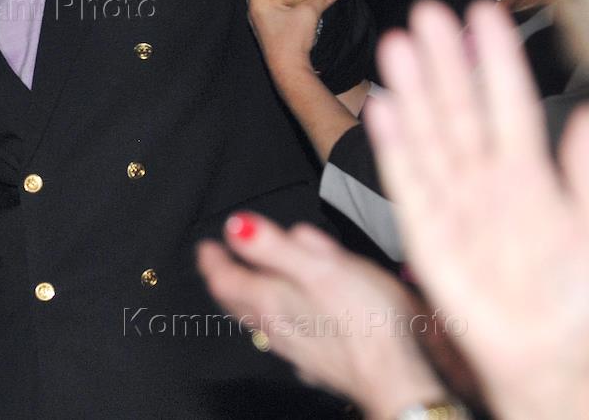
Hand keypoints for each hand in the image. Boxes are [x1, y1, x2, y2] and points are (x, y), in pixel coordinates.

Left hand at [197, 212, 448, 417]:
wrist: (402, 380)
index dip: (212, 260)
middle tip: (219, 265)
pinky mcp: (322, 364)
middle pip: (237, 303)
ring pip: (261, 322)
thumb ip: (274, 246)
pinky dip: (281, 320)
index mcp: (271, 302)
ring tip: (249, 286)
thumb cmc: (367, 322)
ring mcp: (298, 350)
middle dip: (225, 280)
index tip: (205, 247)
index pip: (224, 280)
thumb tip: (238, 227)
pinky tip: (295, 318)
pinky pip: (289, 337)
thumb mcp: (319, 267)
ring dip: (250, 301)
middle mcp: (277, 330)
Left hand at [246, 0, 342, 74]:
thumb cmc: (292, 39)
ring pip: (264, 1)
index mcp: (258, 3)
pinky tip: (287, 1)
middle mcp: (254, 11)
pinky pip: (269, 11)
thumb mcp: (309, 13)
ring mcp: (258, 22)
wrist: (288, 69)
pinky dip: (277, 4)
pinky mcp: (266, 30)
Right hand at [365, 0, 588, 418]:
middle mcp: (487, 181)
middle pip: (460, 110)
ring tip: (397, 46)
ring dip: (413, 91)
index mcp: (531, 177)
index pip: (510, 105)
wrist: (539, 356)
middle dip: (443, 62)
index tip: (484, 16)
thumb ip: (583, 171)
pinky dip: (392, 144)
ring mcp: (453, 202)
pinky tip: (382, 108)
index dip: (496, 60)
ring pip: (429, 133)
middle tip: (428, 15)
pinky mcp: (424, 229)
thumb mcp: (586, 227)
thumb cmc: (567, 296)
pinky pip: (406, 179)